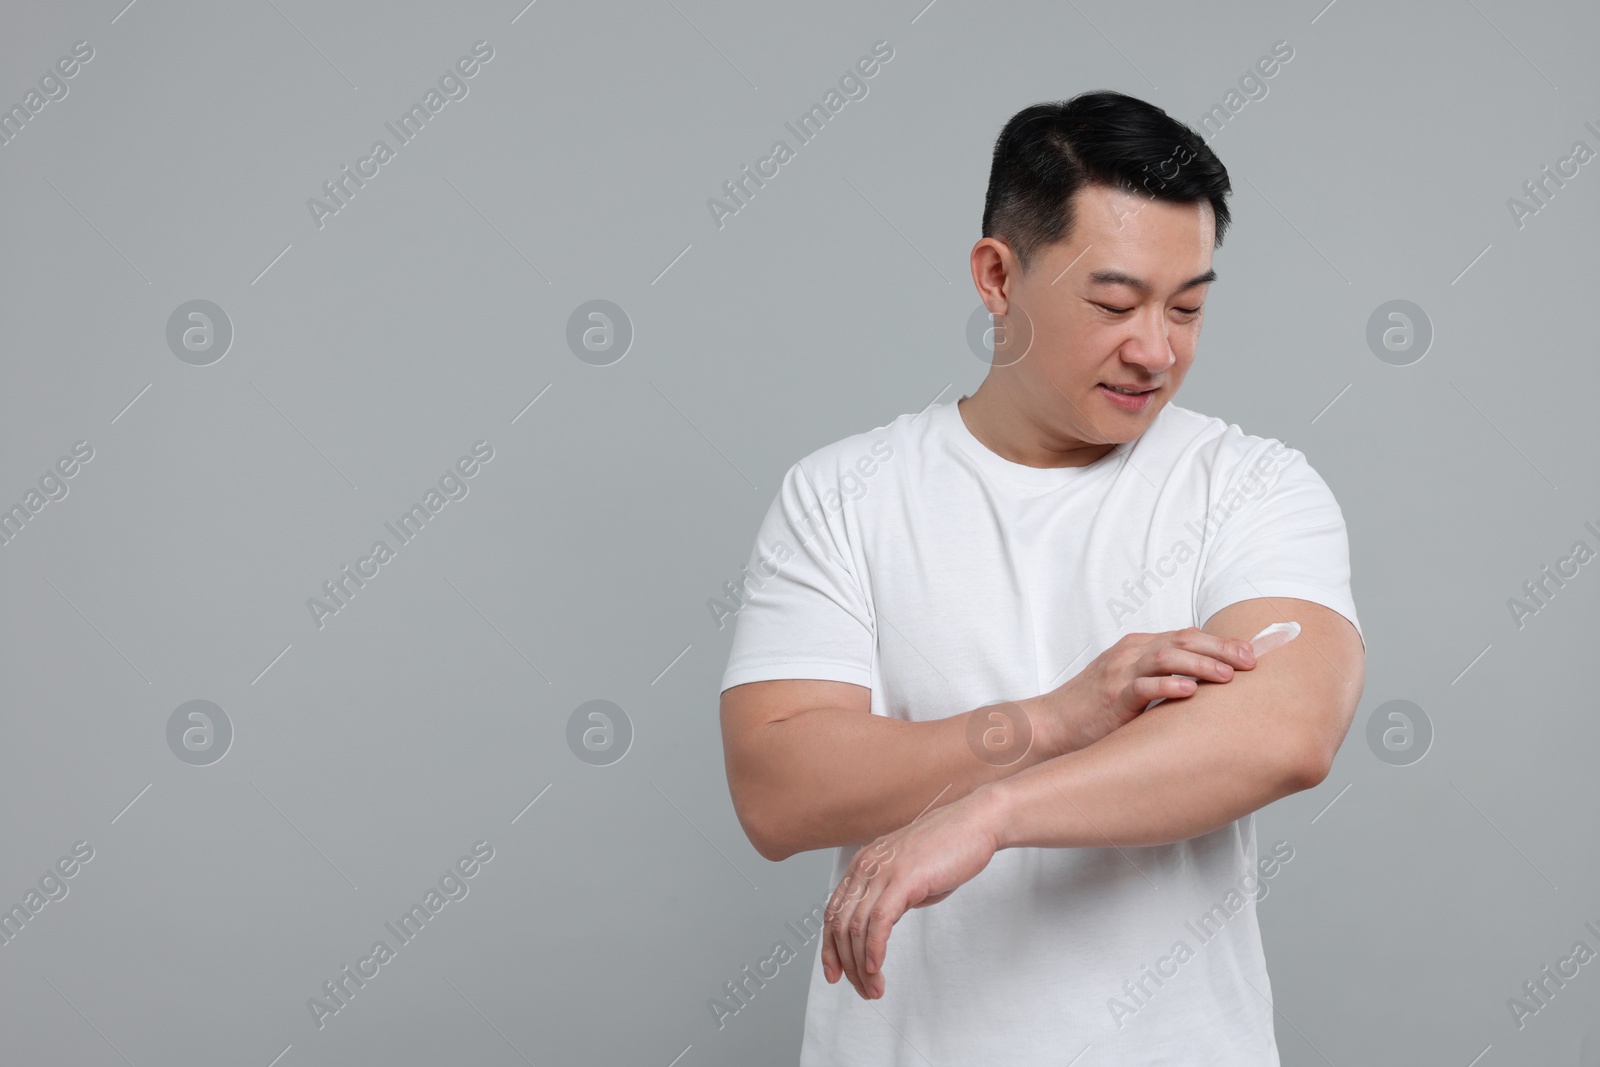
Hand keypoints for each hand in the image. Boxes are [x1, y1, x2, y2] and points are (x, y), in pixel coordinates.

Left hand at [821, 789, 1002, 999]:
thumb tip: (880, 928)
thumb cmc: (949, 848)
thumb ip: (891, 897)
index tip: (835, 974)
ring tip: (874, 988)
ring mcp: (883, 871)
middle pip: (839, 924)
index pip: (833, 912)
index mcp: (863, 864)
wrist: (976, 823)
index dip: (830, 947)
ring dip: (862, 965)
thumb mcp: (909, 875)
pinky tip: (877, 969)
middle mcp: (866, 866)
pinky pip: (878, 922)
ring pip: (856, 928)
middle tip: (863, 990)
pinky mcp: (903, 879)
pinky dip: (874, 950)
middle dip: (846, 964)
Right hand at [1033, 626, 1257, 752]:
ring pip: (1167, 657)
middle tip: (1251, 661)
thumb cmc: (1094, 709)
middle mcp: (1130, 653)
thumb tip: (1206, 686)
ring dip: (1201, 665)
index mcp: (1137, 647)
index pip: (1186, 635)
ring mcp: (1119, 673)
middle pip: (1182, 640)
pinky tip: (1190, 692)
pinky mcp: (1111, 696)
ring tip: (1228, 677)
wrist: (1052, 724)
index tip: (1251, 653)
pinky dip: (1168, 686)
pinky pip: (1142, 686)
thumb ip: (1160, 677)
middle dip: (1221, 649)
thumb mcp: (1129, 683)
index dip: (1221, 642)